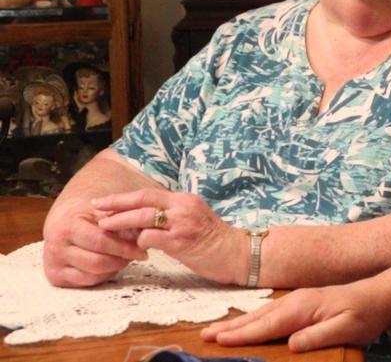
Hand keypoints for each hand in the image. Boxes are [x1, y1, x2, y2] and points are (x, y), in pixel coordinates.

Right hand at [42, 201, 147, 286]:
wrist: (61, 225)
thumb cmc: (86, 218)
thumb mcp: (102, 213)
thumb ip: (119, 222)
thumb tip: (142, 234)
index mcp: (66, 228)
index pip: (100, 241)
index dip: (124, 247)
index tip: (142, 249)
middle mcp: (56, 248)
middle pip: (97, 262)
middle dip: (121, 260)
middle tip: (139, 255)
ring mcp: (54, 265)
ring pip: (92, 275)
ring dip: (114, 268)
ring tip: (126, 259)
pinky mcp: (56, 278)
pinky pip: (86, 282)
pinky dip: (103, 275)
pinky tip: (112, 266)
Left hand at [92, 189, 245, 285]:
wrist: (238, 254)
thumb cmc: (215, 241)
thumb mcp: (194, 219)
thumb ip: (172, 216)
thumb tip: (143, 221)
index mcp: (185, 199)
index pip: (148, 193)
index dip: (124, 197)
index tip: (105, 201)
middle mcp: (183, 207)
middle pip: (143, 199)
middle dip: (116, 204)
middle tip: (96, 208)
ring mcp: (182, 223)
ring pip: (143, 217)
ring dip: (120, 222)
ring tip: (104, 227)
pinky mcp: (181, 241)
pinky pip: (151, 238)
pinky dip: (138, 242)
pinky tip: (134, 249)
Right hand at [202, 283, 388, 351]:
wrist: (379, 296)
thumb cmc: (364, 315)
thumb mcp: (346, 329)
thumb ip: (318, 336)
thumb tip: (291, 344)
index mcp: (302, 309)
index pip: (266, 325)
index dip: (241, 335)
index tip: (217, 341)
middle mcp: (295, 301)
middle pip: (257, 317)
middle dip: (230, 328)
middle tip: (204, 335)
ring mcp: (297, 300)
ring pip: (262, 314)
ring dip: (238, 322)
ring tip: (217, 330)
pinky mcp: (302, 303)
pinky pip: (271, 312)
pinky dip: (254, 319)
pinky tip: (248, 323)